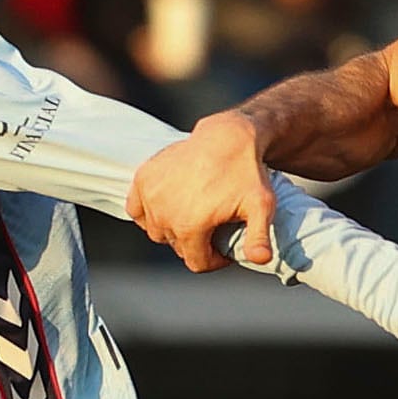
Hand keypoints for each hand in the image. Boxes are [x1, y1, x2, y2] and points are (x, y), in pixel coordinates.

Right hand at [128, 110, 277, 272]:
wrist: (228, 136)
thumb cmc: (246, 171)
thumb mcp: (261, 206)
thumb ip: (260, 238)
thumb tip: (261, 259)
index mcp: (189, 226)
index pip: (197, 262)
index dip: (215, 260)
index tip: (225, 248)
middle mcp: (164, 214)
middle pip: (177, 247)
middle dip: (196, 243)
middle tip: (212, 227)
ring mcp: (150, 196)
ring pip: (157, 231)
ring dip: (172, 229)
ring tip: (192, 216)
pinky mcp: (143, 179)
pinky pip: (137, 210)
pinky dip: (148, 213)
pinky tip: (167, 206)